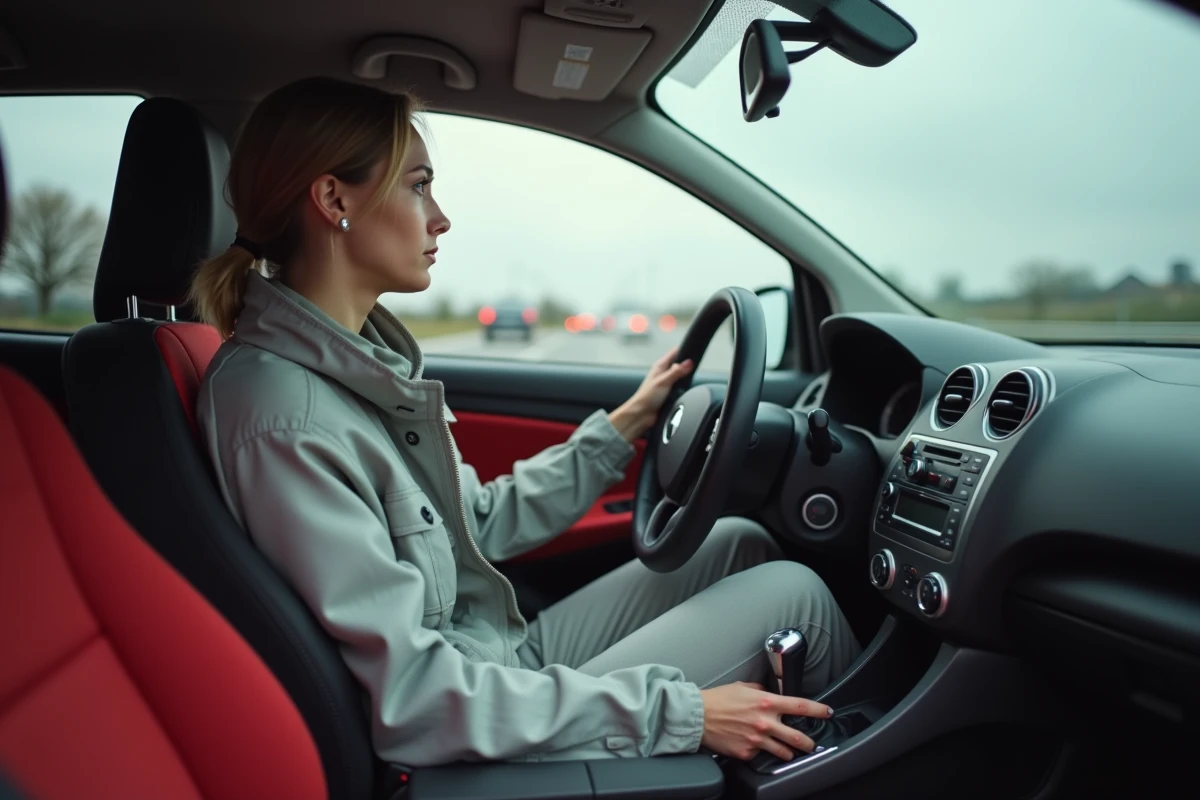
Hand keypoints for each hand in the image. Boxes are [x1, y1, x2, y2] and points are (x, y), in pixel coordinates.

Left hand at [607, 347, 694, 441]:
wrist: (642, 414)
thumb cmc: (646, 397)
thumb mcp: (664, 381)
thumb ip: (677, 372)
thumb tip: (689, 363)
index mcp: (660, 365)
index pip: (675, 352)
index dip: (685, 351)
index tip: (693, 354)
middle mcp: (663, 372)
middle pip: (680, 364)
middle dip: (687, 367)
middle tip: (691, 371)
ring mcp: (667, 382)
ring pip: (681, 376)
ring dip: (685, 379)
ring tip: (685, 383)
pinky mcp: (669, 392)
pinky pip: (680, 387)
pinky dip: (683, 389)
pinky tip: (683, 391)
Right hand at [699, 681, 833, 761]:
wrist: (697, 716)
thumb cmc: (718, 699)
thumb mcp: (743, 686)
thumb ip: (761, 690)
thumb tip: (771, 692)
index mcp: (766, 702)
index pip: (800, 706)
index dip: (818, 710)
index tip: (827, 712)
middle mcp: (765, 722)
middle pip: (798, 737)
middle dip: (809, 742)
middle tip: (811, 744)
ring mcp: (757, 740)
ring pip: (784, 752)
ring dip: (787, 751)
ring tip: (786, 750)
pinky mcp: (747, 753)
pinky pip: (761, 755)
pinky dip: (760, 751)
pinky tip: (754, 746)